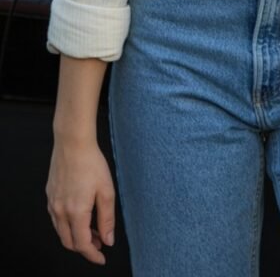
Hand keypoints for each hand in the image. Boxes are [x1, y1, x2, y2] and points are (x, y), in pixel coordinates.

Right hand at [46, 138, 115, 265]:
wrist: (72, 142)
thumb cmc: (91, 163)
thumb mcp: (106, 191)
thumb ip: (107, 219)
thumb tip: (108, 240)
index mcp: (75, 212)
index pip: (82, 244)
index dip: (93, 255)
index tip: (102, 258)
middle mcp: (60, 211)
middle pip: (69, 242)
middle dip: (84, 247)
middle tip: (100, 243)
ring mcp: (52, 203)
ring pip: (61, 231)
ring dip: (75, 236)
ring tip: (92, 230)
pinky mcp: (50, 195)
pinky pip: (56, 218)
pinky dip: (67, 224)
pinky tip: (80, 216)